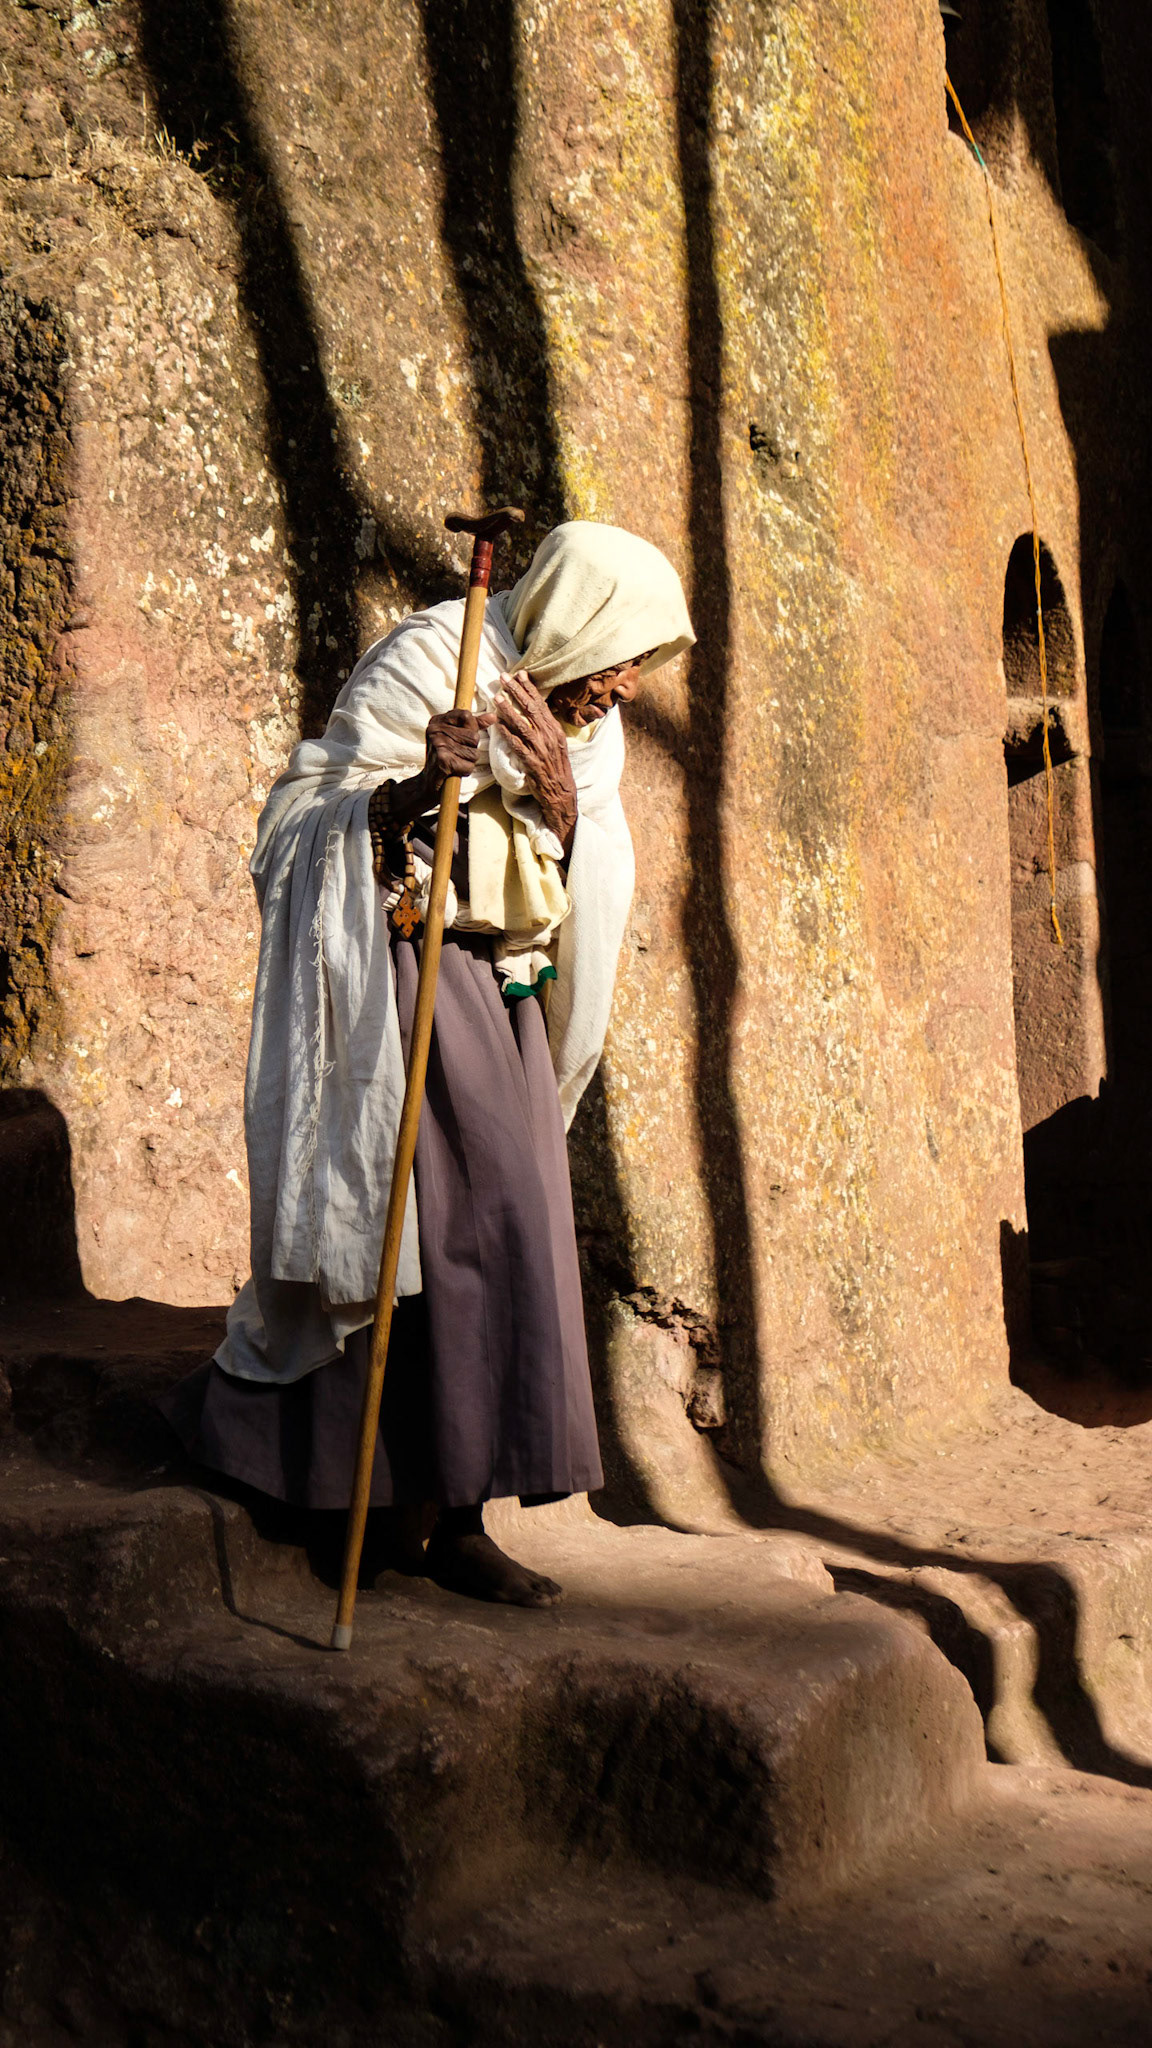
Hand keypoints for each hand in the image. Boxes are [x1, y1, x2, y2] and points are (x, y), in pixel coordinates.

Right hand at [379, 709, 494, 828]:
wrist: (428, 782)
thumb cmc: (445, 757)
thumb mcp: (456, 737)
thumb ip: (474, 725)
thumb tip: (493, 716)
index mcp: (437, 721)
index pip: (466, 716)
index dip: (472, 729)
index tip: (463, 739)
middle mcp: (435, 730)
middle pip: (474, 737)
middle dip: (471, 750)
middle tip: (456, 755)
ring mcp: (438, 744)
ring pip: (473, 753)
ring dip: (468, 762)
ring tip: (455, 763)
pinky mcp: (443, 760)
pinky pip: (469, 766)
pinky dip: (465, 771)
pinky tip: (454, 771)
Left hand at [495, 670, 578, 857]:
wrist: (561, 793)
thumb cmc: (556, 768)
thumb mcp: (555, 744)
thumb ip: (545, 728)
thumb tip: (532, 712)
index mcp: (555, 730)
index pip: (541, 704)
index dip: (529, 689)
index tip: (519, 674)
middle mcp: (549, 737)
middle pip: (531, 710)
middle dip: (516, 692)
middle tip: (503, 678)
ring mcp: (541, 750)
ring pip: (522, 725)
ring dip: (508, 710)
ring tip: (496, 698)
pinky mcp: (532, 763)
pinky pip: (517, 746)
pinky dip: (507, 735)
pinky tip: (497, 725)